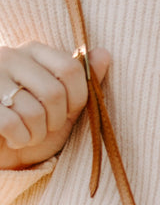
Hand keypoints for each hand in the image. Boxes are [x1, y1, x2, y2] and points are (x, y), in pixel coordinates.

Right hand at [0, 42, 110, 169]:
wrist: (6, 152)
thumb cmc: (36, 127)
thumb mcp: (66, 106)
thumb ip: (83, 81)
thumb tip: (105, 53)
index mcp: (33, 52)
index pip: (70, 68)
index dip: (77, 99)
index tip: (68, 112)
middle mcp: (10, 57)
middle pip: (53, 93)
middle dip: (56, 121)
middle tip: (44, 126)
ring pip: (33, 112)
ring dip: (37, 134)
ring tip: (27, 133)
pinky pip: (12, 124)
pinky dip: (19, 139)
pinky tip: (13, 138)